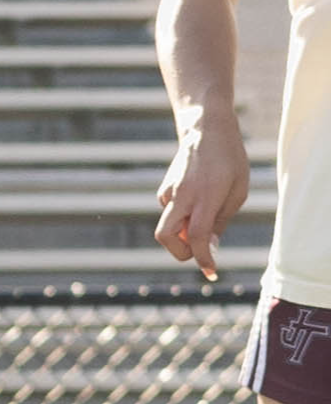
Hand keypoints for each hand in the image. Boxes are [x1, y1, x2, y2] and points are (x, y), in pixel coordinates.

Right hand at [155, 120, 249, 279]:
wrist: (206, 131)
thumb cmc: (229, 161)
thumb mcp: (238, 192)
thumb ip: (220, 221)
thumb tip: (209, 246)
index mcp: (204, 197)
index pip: (196, 236)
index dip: (202, 258)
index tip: (210, 272)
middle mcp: (182, 196)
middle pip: (165, 236)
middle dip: (179, 251)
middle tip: (197, 251)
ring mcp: (169, 192)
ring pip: (168, 226)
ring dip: (183, 232)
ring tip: (204, 219)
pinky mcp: (164, 189)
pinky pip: (170, 213)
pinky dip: (181, 218)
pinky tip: (196, 203)